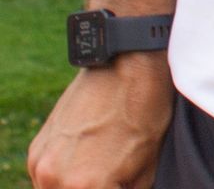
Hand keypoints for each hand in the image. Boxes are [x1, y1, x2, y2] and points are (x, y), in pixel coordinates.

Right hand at [27, 52, 174, 188]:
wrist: (127, 66)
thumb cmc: (145, 112)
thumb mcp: (148, 165)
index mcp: (86, 186)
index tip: (123, 182)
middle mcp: (54, 178)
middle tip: (115, 176)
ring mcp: (40, 164)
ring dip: (77, 187)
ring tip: (101, 167)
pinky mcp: (36, 150)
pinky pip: (47, 178)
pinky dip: (65, 177)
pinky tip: (88, 160)